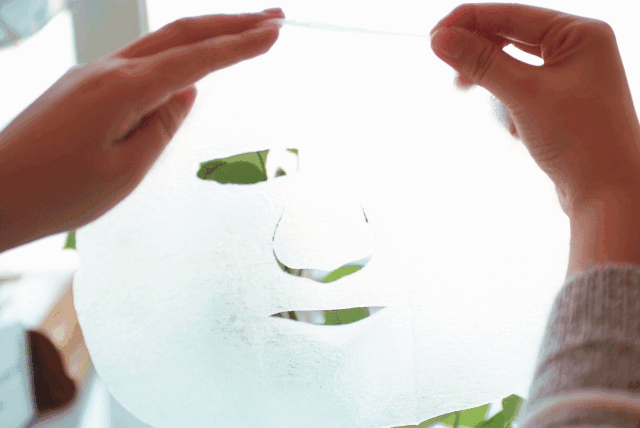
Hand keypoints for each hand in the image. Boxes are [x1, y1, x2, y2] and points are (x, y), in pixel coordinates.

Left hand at [0, 8, 283, 251]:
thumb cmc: (55, 193)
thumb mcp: (125, 169)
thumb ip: (162, 125)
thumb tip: (185, 93)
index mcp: (123, 89)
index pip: (196, 59)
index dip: (240, 45)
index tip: (275, 33)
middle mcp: (107, 70)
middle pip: (180, 34)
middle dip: (230, 23)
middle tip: (272, 18)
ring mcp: (91, 75)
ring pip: (159, 44)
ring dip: (204, 36)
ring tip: (240, 35)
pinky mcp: (82, 88)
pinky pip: (138, 64)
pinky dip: (174, 56)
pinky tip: (188, 68)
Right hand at [429, 3, 639, 214]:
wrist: (609, 193)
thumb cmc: (580, 140)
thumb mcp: (523, 95)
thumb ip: (481, 62)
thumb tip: (440, 39)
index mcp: (580, 33)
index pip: (512, 14)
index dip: (469, 22)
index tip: (433, 37)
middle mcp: (578, 48)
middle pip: (511, 35)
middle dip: (479, 53)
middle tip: (447, 68)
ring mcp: (570, 75)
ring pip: (513, 64)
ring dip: (491, 79)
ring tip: (470, 93)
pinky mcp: (560, 101)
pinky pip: (520, 87)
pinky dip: (507, 100)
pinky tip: (511, 123)